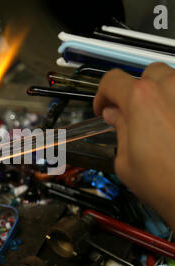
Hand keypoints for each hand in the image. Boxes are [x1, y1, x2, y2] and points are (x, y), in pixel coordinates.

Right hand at [94, 62, 174, 229]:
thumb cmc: (169, 185)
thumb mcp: (125, 161)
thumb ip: (119, 130)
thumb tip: (115, 116)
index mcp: (142, 100)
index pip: (112, 81)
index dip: (102, 95)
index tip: (104, 107)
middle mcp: (171, 89)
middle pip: (146, 74)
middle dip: (134, 91)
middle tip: (129, 113)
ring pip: (173, 81)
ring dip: (160, 95)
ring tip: (156, 121)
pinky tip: (173, 127)